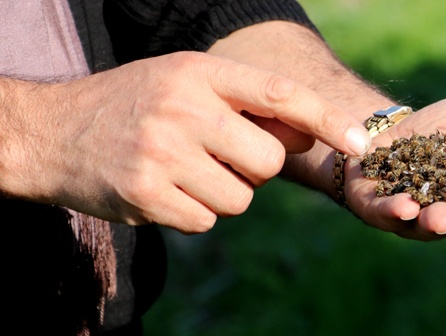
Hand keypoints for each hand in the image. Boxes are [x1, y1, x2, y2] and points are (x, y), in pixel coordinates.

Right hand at [3, 52, 370, 232]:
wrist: (54, 131)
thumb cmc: (135, 105)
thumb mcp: (188, 84)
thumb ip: (247, 107)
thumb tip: (309, 133)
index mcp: (199, 72)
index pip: (279, 93)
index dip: (326, 117)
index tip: (359, 140)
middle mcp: (183, 107)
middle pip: (269, 161)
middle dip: (256, 169)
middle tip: (220, 156)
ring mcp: (162, 152)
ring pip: (240, 198)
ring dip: (223, 193)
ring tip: (185, 170)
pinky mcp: (146, 194)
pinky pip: (206, 220)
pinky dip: (194, 212)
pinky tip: (164, 189)